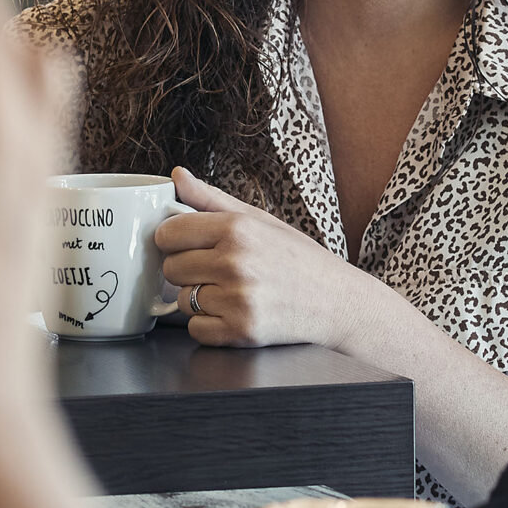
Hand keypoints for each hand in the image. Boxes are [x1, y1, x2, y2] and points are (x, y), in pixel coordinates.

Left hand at [157, 167, 383, 348]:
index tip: (188, 245)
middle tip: (218, 271)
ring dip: (200, 300)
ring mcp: (237, 299)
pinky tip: (234, 314)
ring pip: (182, 301)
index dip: (174, 240)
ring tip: (233, 293)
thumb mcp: (260, 220)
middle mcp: (235, 262)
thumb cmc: (299, 260)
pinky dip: (209, 326)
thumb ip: (212, 199)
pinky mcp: (241, 331)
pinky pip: (196, 329)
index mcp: (237, 228)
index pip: (168, 233)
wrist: (339, 302)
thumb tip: (176, 175)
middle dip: (188, 270)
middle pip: (171, 268)